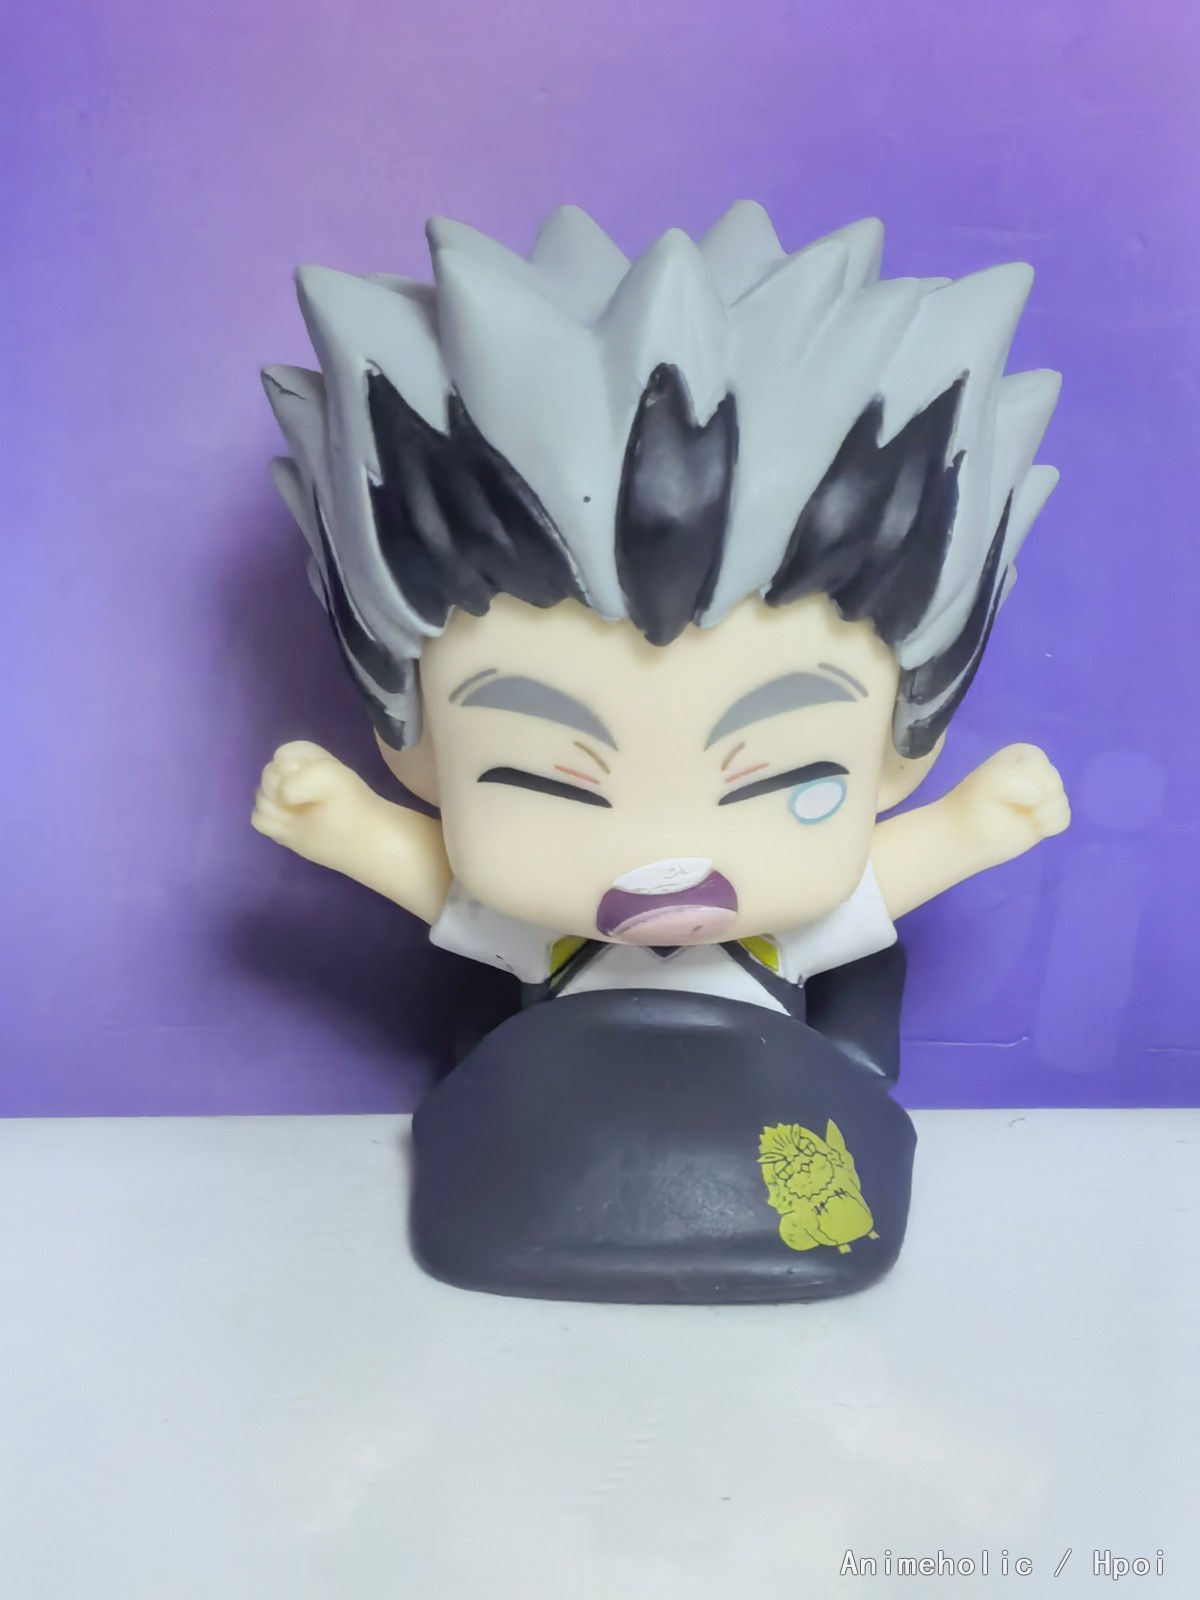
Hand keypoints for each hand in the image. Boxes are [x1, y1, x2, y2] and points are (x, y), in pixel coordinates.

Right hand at [252, 742, 377, 871]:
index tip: (316, 783)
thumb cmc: (348, 800)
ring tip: (302, 816)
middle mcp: (288, 773)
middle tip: (308, 803)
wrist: (360, 837)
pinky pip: (257, 818)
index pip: (281, 756)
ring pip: (259, 797)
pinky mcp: (276, 819)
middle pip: (266, 776)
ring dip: (278, 809)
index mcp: (302, 755)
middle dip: (284, 790)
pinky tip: (291, 829)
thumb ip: (301, 778)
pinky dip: (272, 825)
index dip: (295, 771)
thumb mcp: (330, 777)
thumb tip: (282, 798)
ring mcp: (280, 797)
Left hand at [950, 743, 1069, 865]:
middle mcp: (1039, 771)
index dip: (1020, 781)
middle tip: (1008, 805)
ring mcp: (1046, 794)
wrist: (966, 837)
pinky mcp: (1050, 816)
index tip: (999, 790)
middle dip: (1033, 798)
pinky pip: (1064, 818)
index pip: (1038, 765)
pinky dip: (1049, 826)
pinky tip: (1034, 827)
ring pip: (1061, 801)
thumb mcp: (990, 780)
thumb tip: (1040, 797)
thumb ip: (1017, 778)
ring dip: (1041, 813)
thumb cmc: (976, 804)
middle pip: (1054, 782)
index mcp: (1024, 754)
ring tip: (1021, 816)